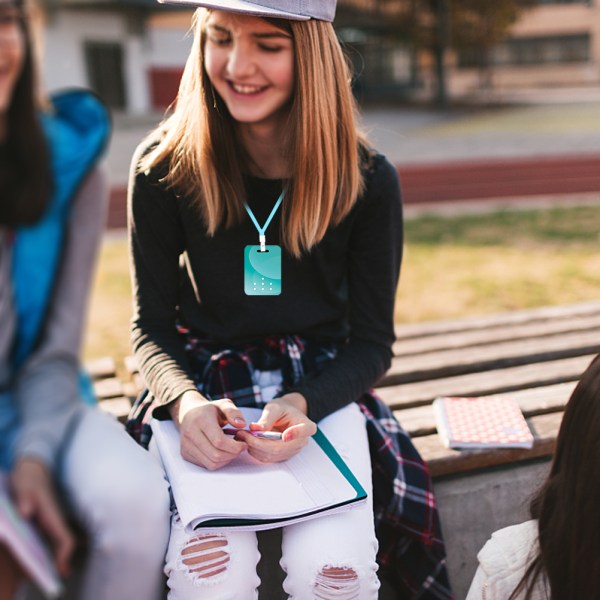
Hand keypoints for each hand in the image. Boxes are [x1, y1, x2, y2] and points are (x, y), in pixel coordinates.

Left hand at [9, 458, 74, 576]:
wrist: (33, 467)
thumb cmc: (28, 477)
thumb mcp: (23, 484)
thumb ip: (25, 496)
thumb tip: (26, 511)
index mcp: (51, 514)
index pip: (65, 537)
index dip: (65, 554)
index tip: (60, 569)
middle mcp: (54, 519)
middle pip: (64, 543)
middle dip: (62, 561)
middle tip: (56, 577)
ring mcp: (51, 519)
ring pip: (59, 540)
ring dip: (57, 556)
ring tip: (48, 572)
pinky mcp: (45, 519)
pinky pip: (52, 537)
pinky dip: (48, 549)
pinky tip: (37, 558)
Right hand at [170, 391, 247, 470]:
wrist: (188, 413)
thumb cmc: (209, 409)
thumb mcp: (223, 404)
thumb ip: (234, 412)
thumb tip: (241, 424)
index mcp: (200, 420)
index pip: (219, 441)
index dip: (235, 446)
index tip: (244, 444)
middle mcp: (190, 433)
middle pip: (216, 454)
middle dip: (233, 454)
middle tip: (240, 448)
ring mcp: (186, 445)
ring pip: (211, 463)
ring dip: (226, 459)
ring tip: (232, 449)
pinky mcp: (185, 454)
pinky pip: (206, 465)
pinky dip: (218, 462)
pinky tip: (222, 451)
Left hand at [236, 393, 315, 462]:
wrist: (284, 415)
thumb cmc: (282, 409)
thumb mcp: (275, 408)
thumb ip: (267, 418)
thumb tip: (256, 428)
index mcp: (306, 425)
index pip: (305, 430)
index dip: (296, 434)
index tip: (285, 435)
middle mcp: (301, 441)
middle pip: (281, 447)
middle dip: (259, 442)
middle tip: (243, 434)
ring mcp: (291, 451)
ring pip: (272, 454)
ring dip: (254, 447)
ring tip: (242, 435)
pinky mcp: (281, 456)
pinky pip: (267, 457)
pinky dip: (255, 450)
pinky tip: (247, 441)